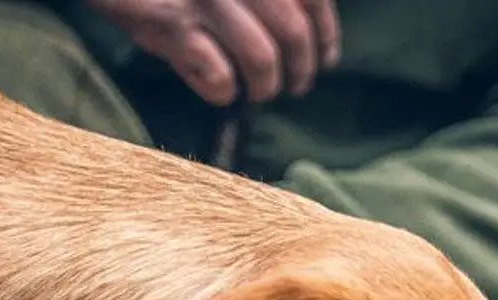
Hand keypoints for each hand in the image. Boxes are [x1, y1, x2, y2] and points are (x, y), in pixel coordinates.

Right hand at [87, 0, 340, 105]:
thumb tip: (306, 30)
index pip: (313, 0)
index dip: (325, 36)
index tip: (326, 59)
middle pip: (293, 36)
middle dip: (301, 71)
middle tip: (295, 86)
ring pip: (262, 60)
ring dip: (265, 87)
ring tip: (258, 92)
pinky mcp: (171, 23)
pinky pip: (218, 75)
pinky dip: (224, 91)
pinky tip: (220, 90)